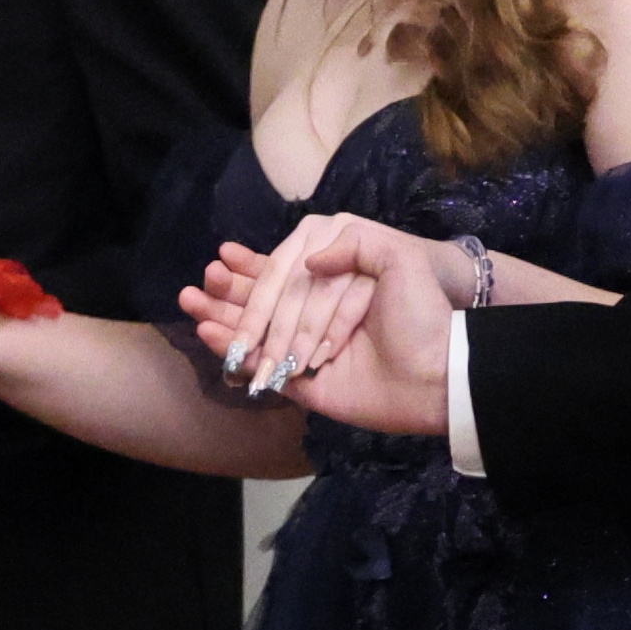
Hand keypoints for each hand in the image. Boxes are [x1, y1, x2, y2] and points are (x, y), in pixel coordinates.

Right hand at [187, 214, 449, 434]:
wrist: (439, 373)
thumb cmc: (422, 315)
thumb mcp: (398, 260)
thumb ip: (354, 243)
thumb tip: (307, 257)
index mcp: (339, 287)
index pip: (288, 273)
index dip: (255, 266)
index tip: (224, 254)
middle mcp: (321, 319)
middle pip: (265, 303)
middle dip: (230, 293)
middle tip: (197, 282)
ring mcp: (311, 354)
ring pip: (257, 334)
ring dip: (222, 318)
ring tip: (191, 302)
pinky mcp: (307, 386)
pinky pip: (264, 366)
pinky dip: (235, 351)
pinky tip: (209, 333)